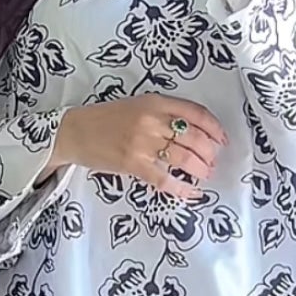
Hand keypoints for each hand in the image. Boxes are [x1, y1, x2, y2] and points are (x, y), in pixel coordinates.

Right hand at [49, 95, 226, 201]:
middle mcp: (152, 120)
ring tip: (204, 174)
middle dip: (209, 153)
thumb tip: (192, 132)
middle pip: (194, 138)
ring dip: (200, 169)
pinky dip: (181, 188)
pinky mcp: (133, 164)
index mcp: (155, 102)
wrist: (73, 131)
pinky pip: (164, 179)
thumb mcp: (136, 105)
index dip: (214, 128)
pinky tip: (191, 192)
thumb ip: (162, 112)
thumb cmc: (105, 119)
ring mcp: (142, 143)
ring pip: (183, 158)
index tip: (221, 139)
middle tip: (212, 161)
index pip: (196, 113)